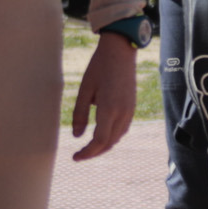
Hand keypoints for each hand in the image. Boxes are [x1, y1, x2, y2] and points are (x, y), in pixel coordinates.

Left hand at [67, 30, 139, 159]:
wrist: (120, 51)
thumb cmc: (99, 67)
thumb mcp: (84, 89)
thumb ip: (80, 114)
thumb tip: (76, 136)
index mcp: (109, 108)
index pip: (99, 140)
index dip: (87, 152)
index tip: (75, 157)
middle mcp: (122, 113)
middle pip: (109, 143)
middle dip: (94, 153)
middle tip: (79, 155)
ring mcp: (130, 110)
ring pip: (117, 138)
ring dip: (103, 146)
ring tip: (88, 148)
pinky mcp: (132, 107)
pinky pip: (122, 129)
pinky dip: (111, 137)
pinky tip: (102, 136)